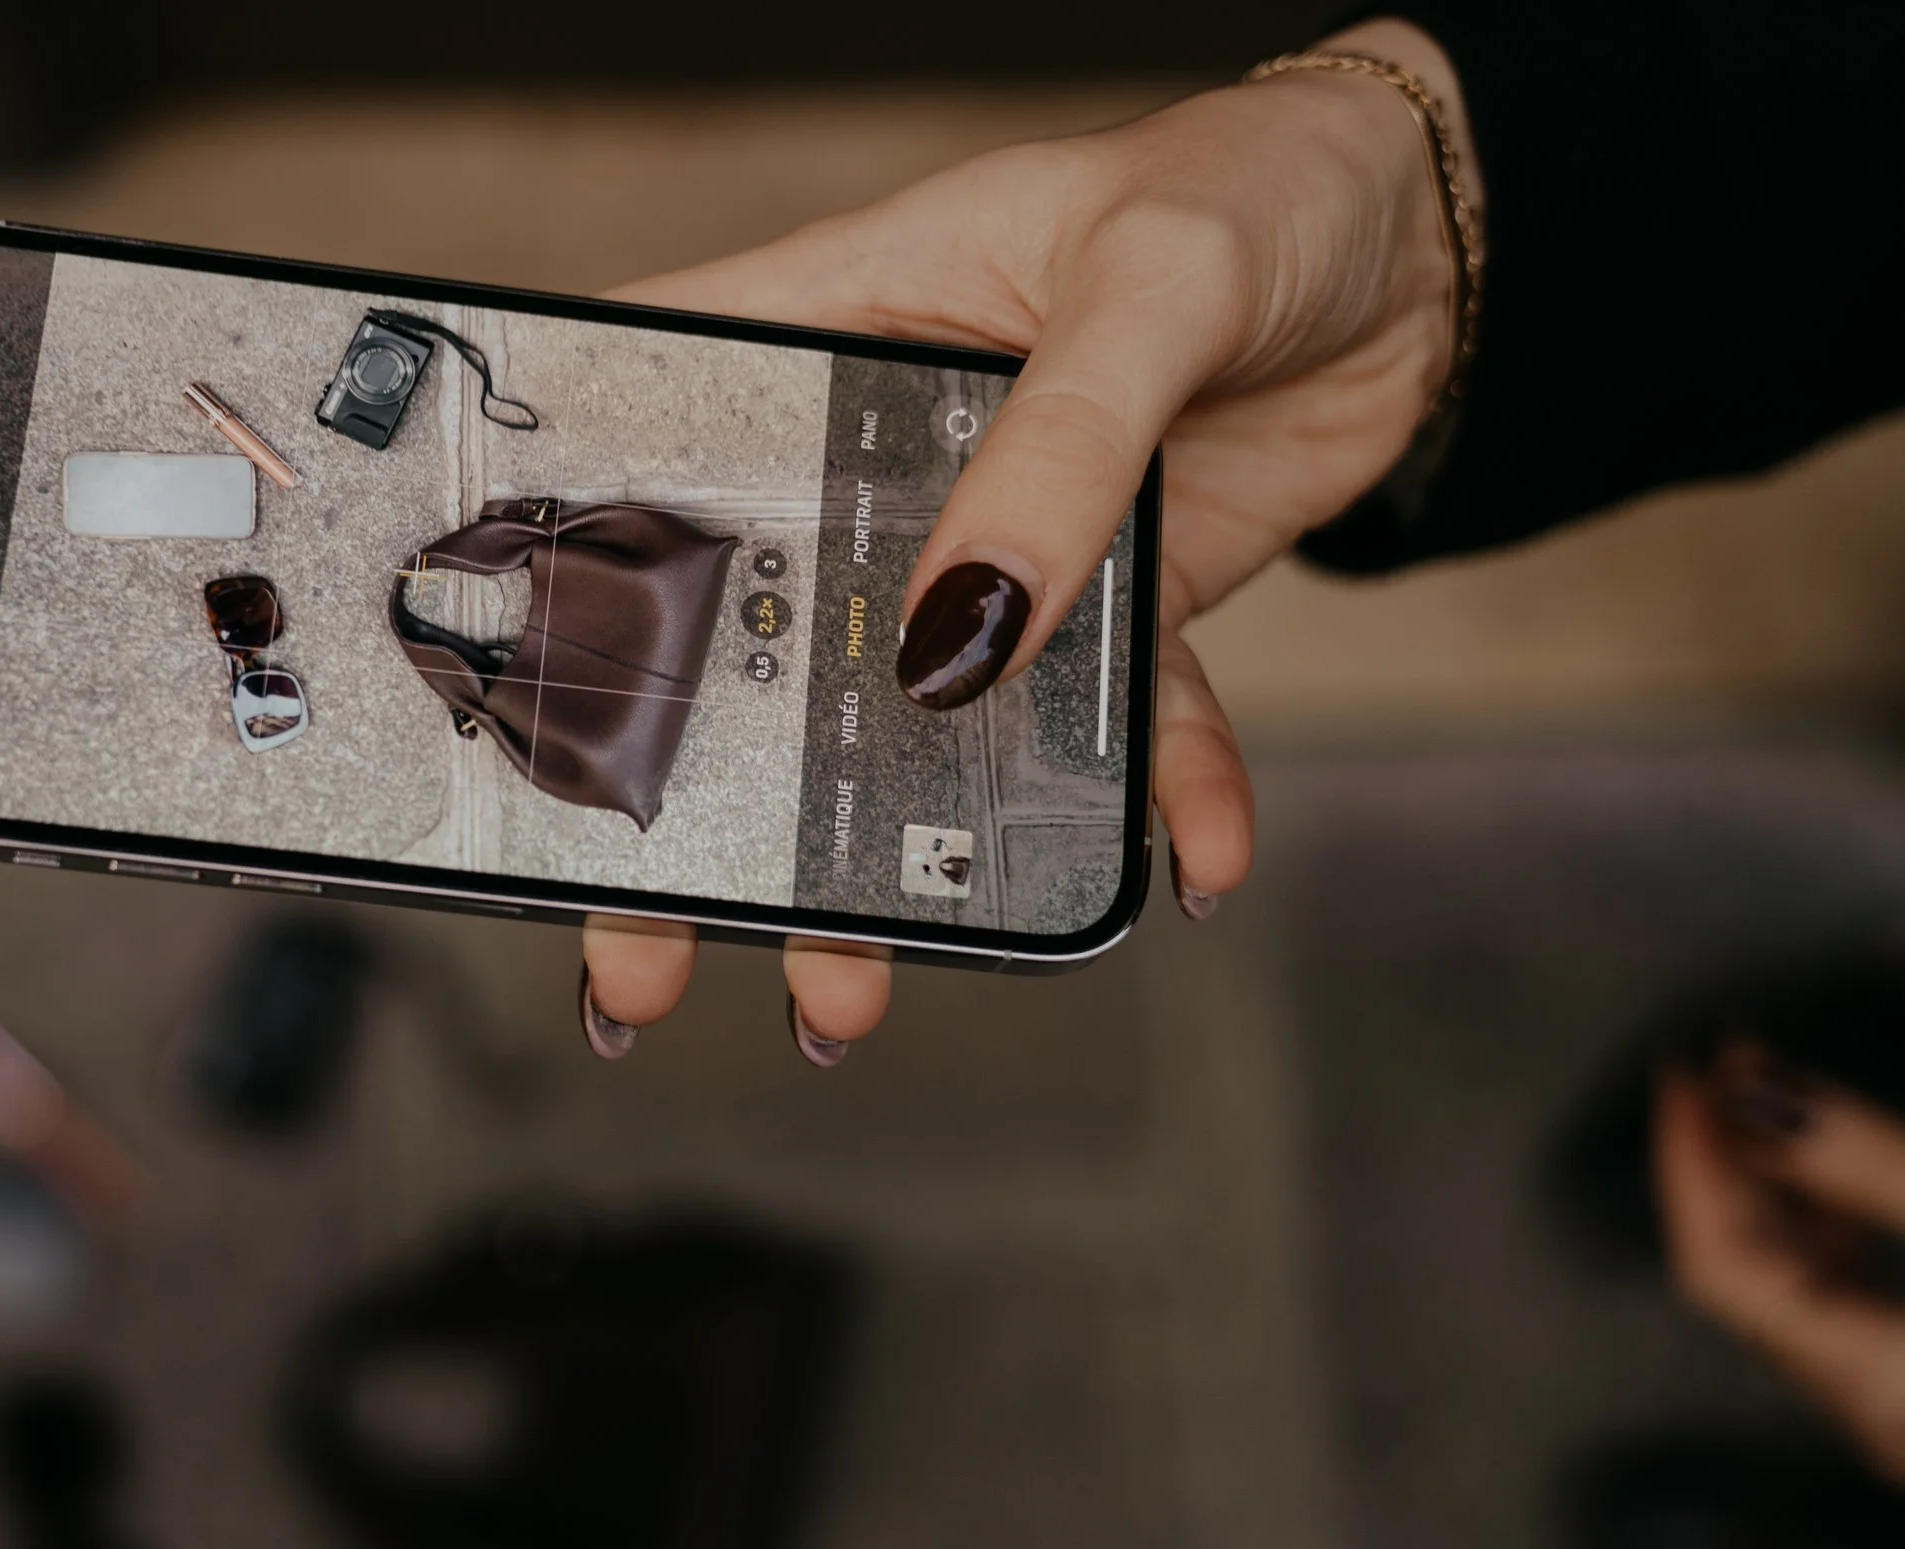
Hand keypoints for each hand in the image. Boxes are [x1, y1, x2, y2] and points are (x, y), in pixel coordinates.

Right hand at [580, 20, 1479, 1062]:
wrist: (1422, 252)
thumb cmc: (1258, 190)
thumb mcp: (1149, 289)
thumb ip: (1057, 458)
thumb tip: (954, 646)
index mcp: (827, 334)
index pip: (646, 444)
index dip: (555, 569)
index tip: (496, 713)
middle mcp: (878, 460)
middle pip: (747, 645)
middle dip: (695, 809)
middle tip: (648, 945)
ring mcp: (986, 549)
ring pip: (907, 730)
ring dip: (888, 868)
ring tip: (846, 988)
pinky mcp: (1097, 609)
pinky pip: (1111, 731)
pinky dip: (1153, 806)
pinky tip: (1187, 865)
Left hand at [1657, 1047, 1904, 1484]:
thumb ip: (1869, 1165)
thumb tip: (1754, 1091)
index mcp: (1872, 1383)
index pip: (1720, 1265)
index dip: (1691, 1161)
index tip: (1680, 1073)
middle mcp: (1875, 1420)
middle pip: (1751, 1279)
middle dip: (1730, 1164)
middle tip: (1725, 1061)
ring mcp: (1898, 1418)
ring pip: (1801, 1297)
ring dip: (1782, 1196)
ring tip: (1775, 1097)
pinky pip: (1847, 1311)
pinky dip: (1830, 1239)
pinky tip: (1838, 1187)